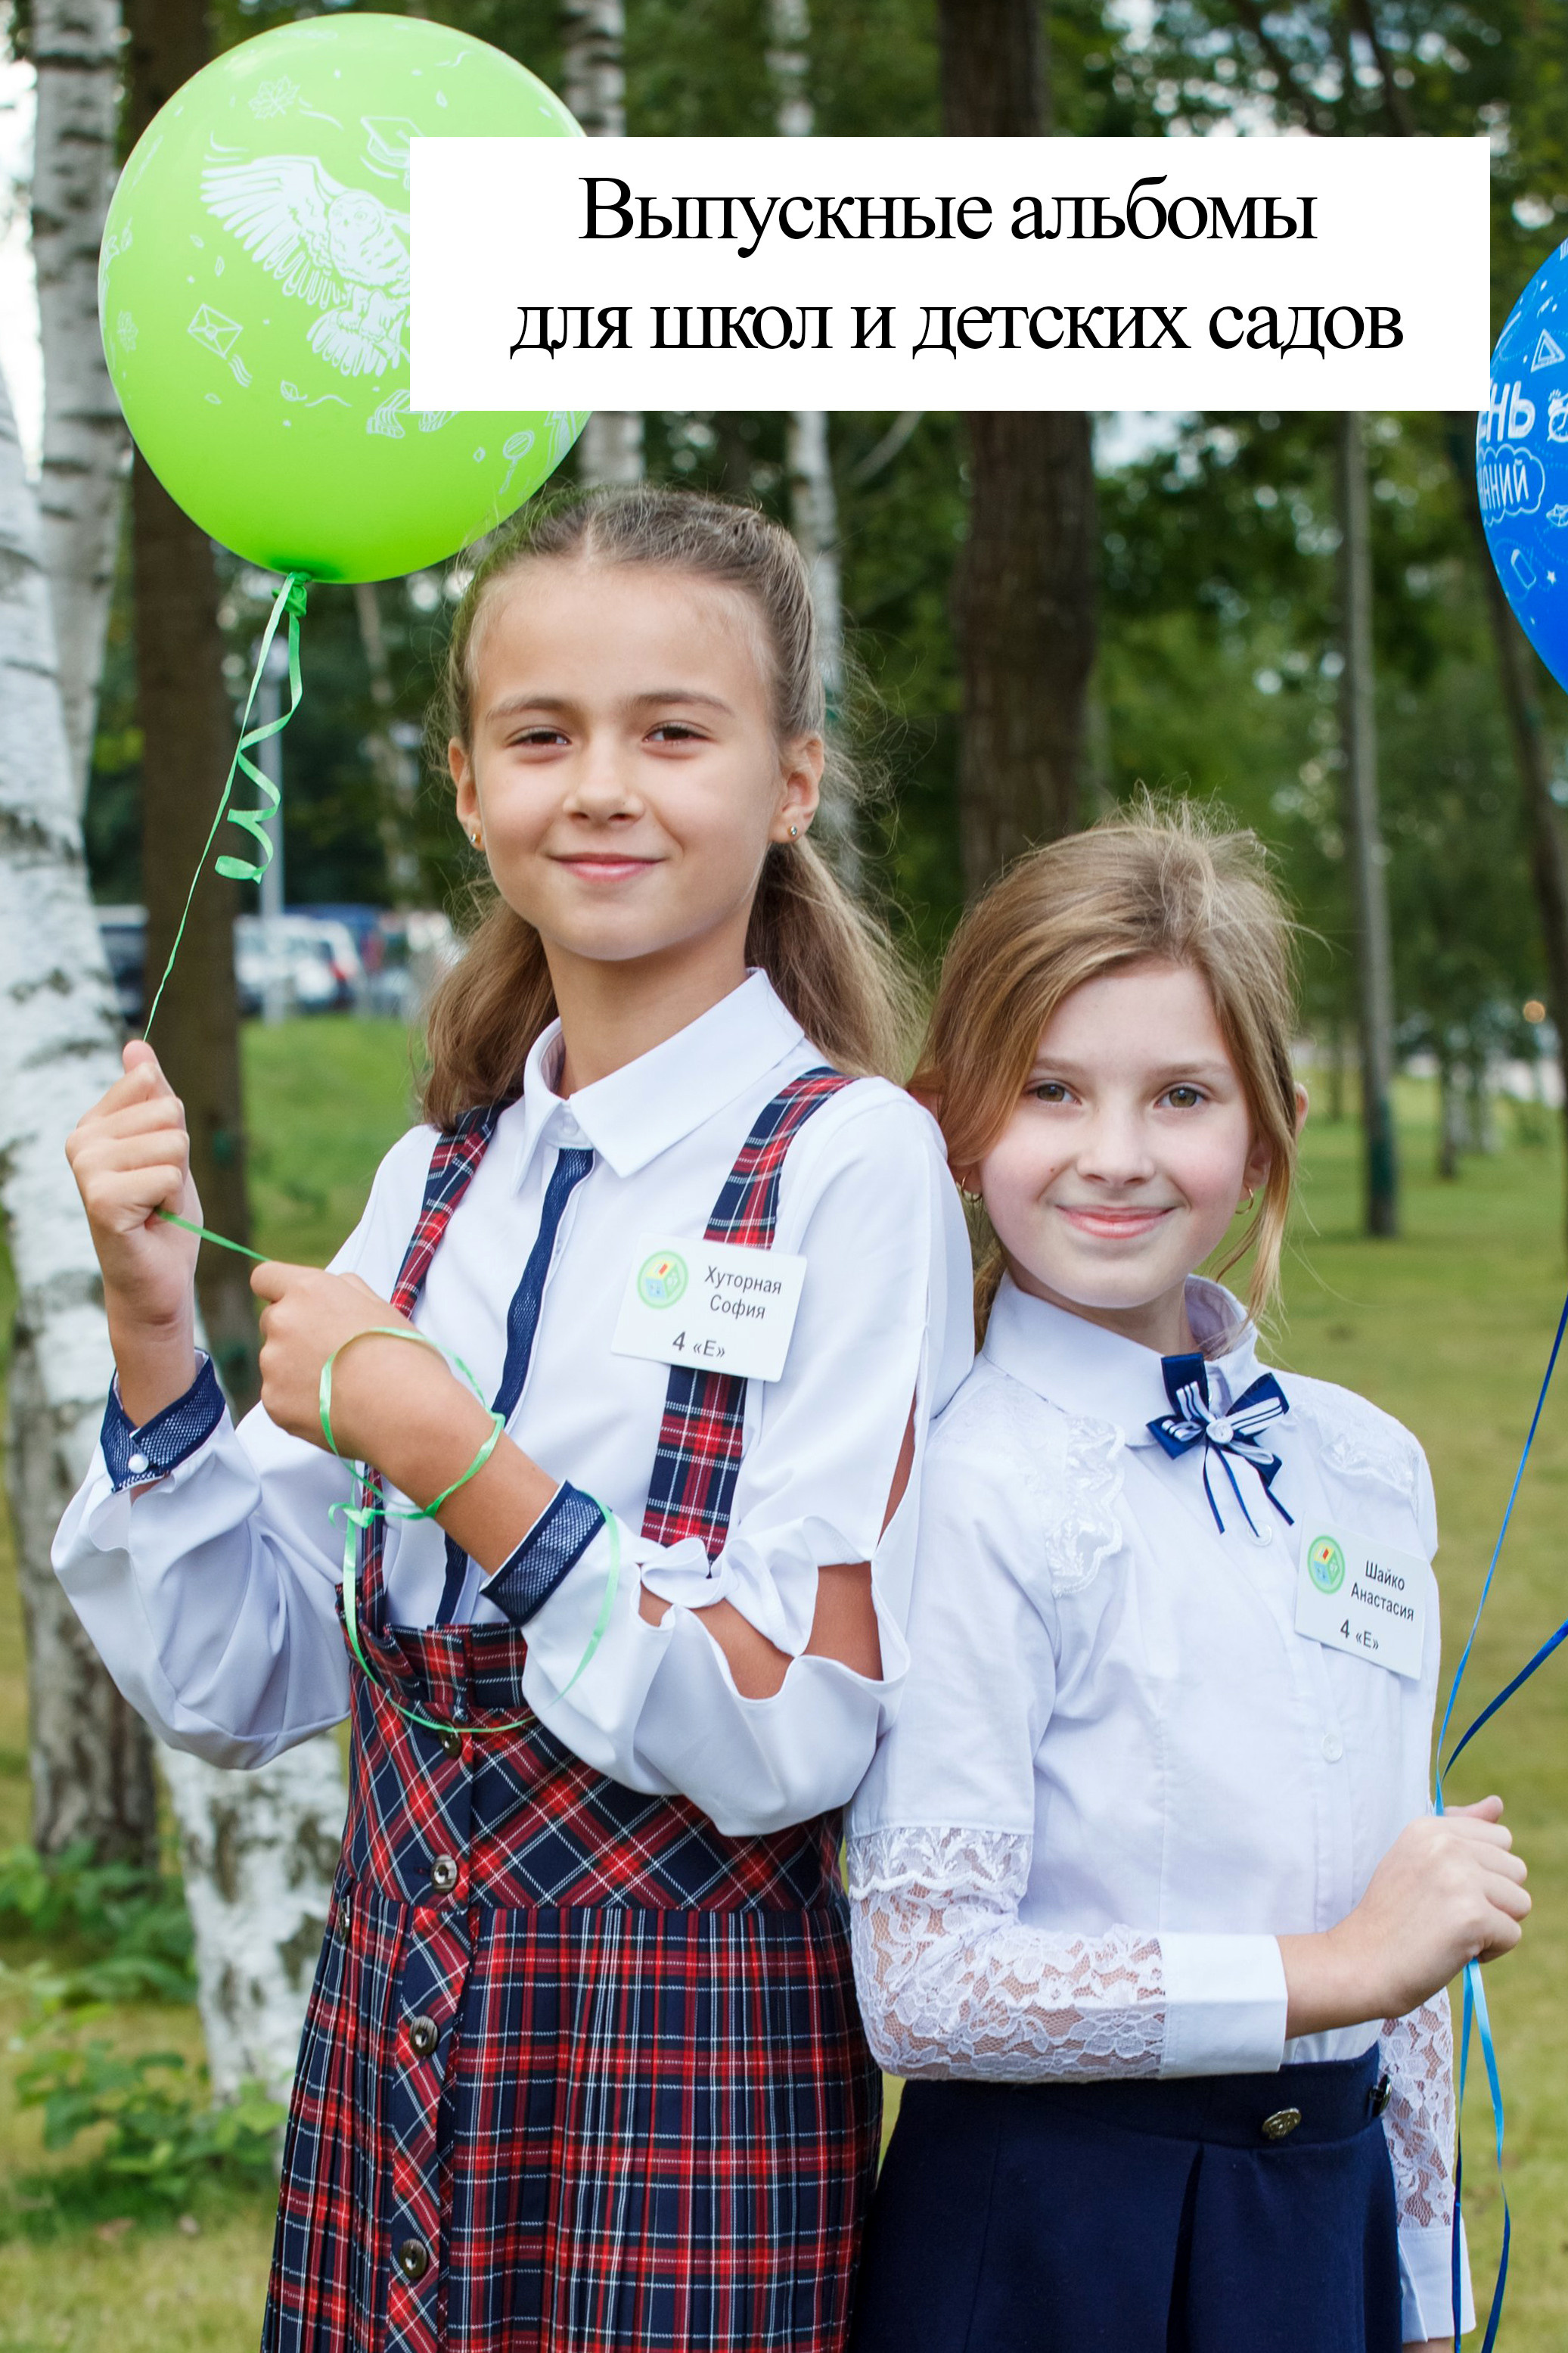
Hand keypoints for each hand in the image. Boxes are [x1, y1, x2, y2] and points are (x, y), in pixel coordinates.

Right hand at [65, 1041, 199, 1420]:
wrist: (158, 1279)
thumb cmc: (163, 1217)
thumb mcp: (167, 1147)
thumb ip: (152, 1097)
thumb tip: (136, 1047)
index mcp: (94, 1124)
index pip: (156, 1088)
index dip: (173, 1132)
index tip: (155, 1166)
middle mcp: (81, 1141)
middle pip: (169, 1112)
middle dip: (179, 1159)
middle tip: (158, 1194)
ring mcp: (86, 1169)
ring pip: (173, 1144)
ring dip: (177, 1183)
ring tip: (154, 1208)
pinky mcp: (101, 1199)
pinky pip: (169, 1177)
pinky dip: (173, 1204)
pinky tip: (151, 1222)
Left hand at [250, 1263, 440, 1458]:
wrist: (405, 1412)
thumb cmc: (404, 1357)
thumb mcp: (382, 1307)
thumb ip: (347, 1292)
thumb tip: (335, 1290)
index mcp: (309, 1291)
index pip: (265, 1277)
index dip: (279, 1291)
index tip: (297, 1306)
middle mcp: (283, 1321)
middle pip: (272, 1320)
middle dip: (293, 1333)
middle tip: (331, 1353)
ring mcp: (273, 1364)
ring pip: (276, 1362)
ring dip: (297, 1370)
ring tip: (340, 1387)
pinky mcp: (273, 1401)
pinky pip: (280, 1396)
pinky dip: (300, 1402)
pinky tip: (333, 1408)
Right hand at [1281, 1798, 1528, 2036]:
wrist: (1361, 1963)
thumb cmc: (1391, 1917)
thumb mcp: (1418, 1859)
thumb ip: (1461, 1829)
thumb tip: (1498, 1802)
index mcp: (1430, 1827)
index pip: (1499, 1838)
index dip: (1483, 1873)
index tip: (1446, 1890)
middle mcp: (1445, 1844)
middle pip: (1516, 1869)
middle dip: (1494, 1899)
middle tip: (1449, 1915)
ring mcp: (1459, 1878)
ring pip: (1520, 1903)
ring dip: (1495, 1925)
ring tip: (1453, 1932)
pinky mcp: (1472, 1916)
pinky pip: (1513, 1935)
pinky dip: (1490, 1951)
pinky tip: (1455, 1951)